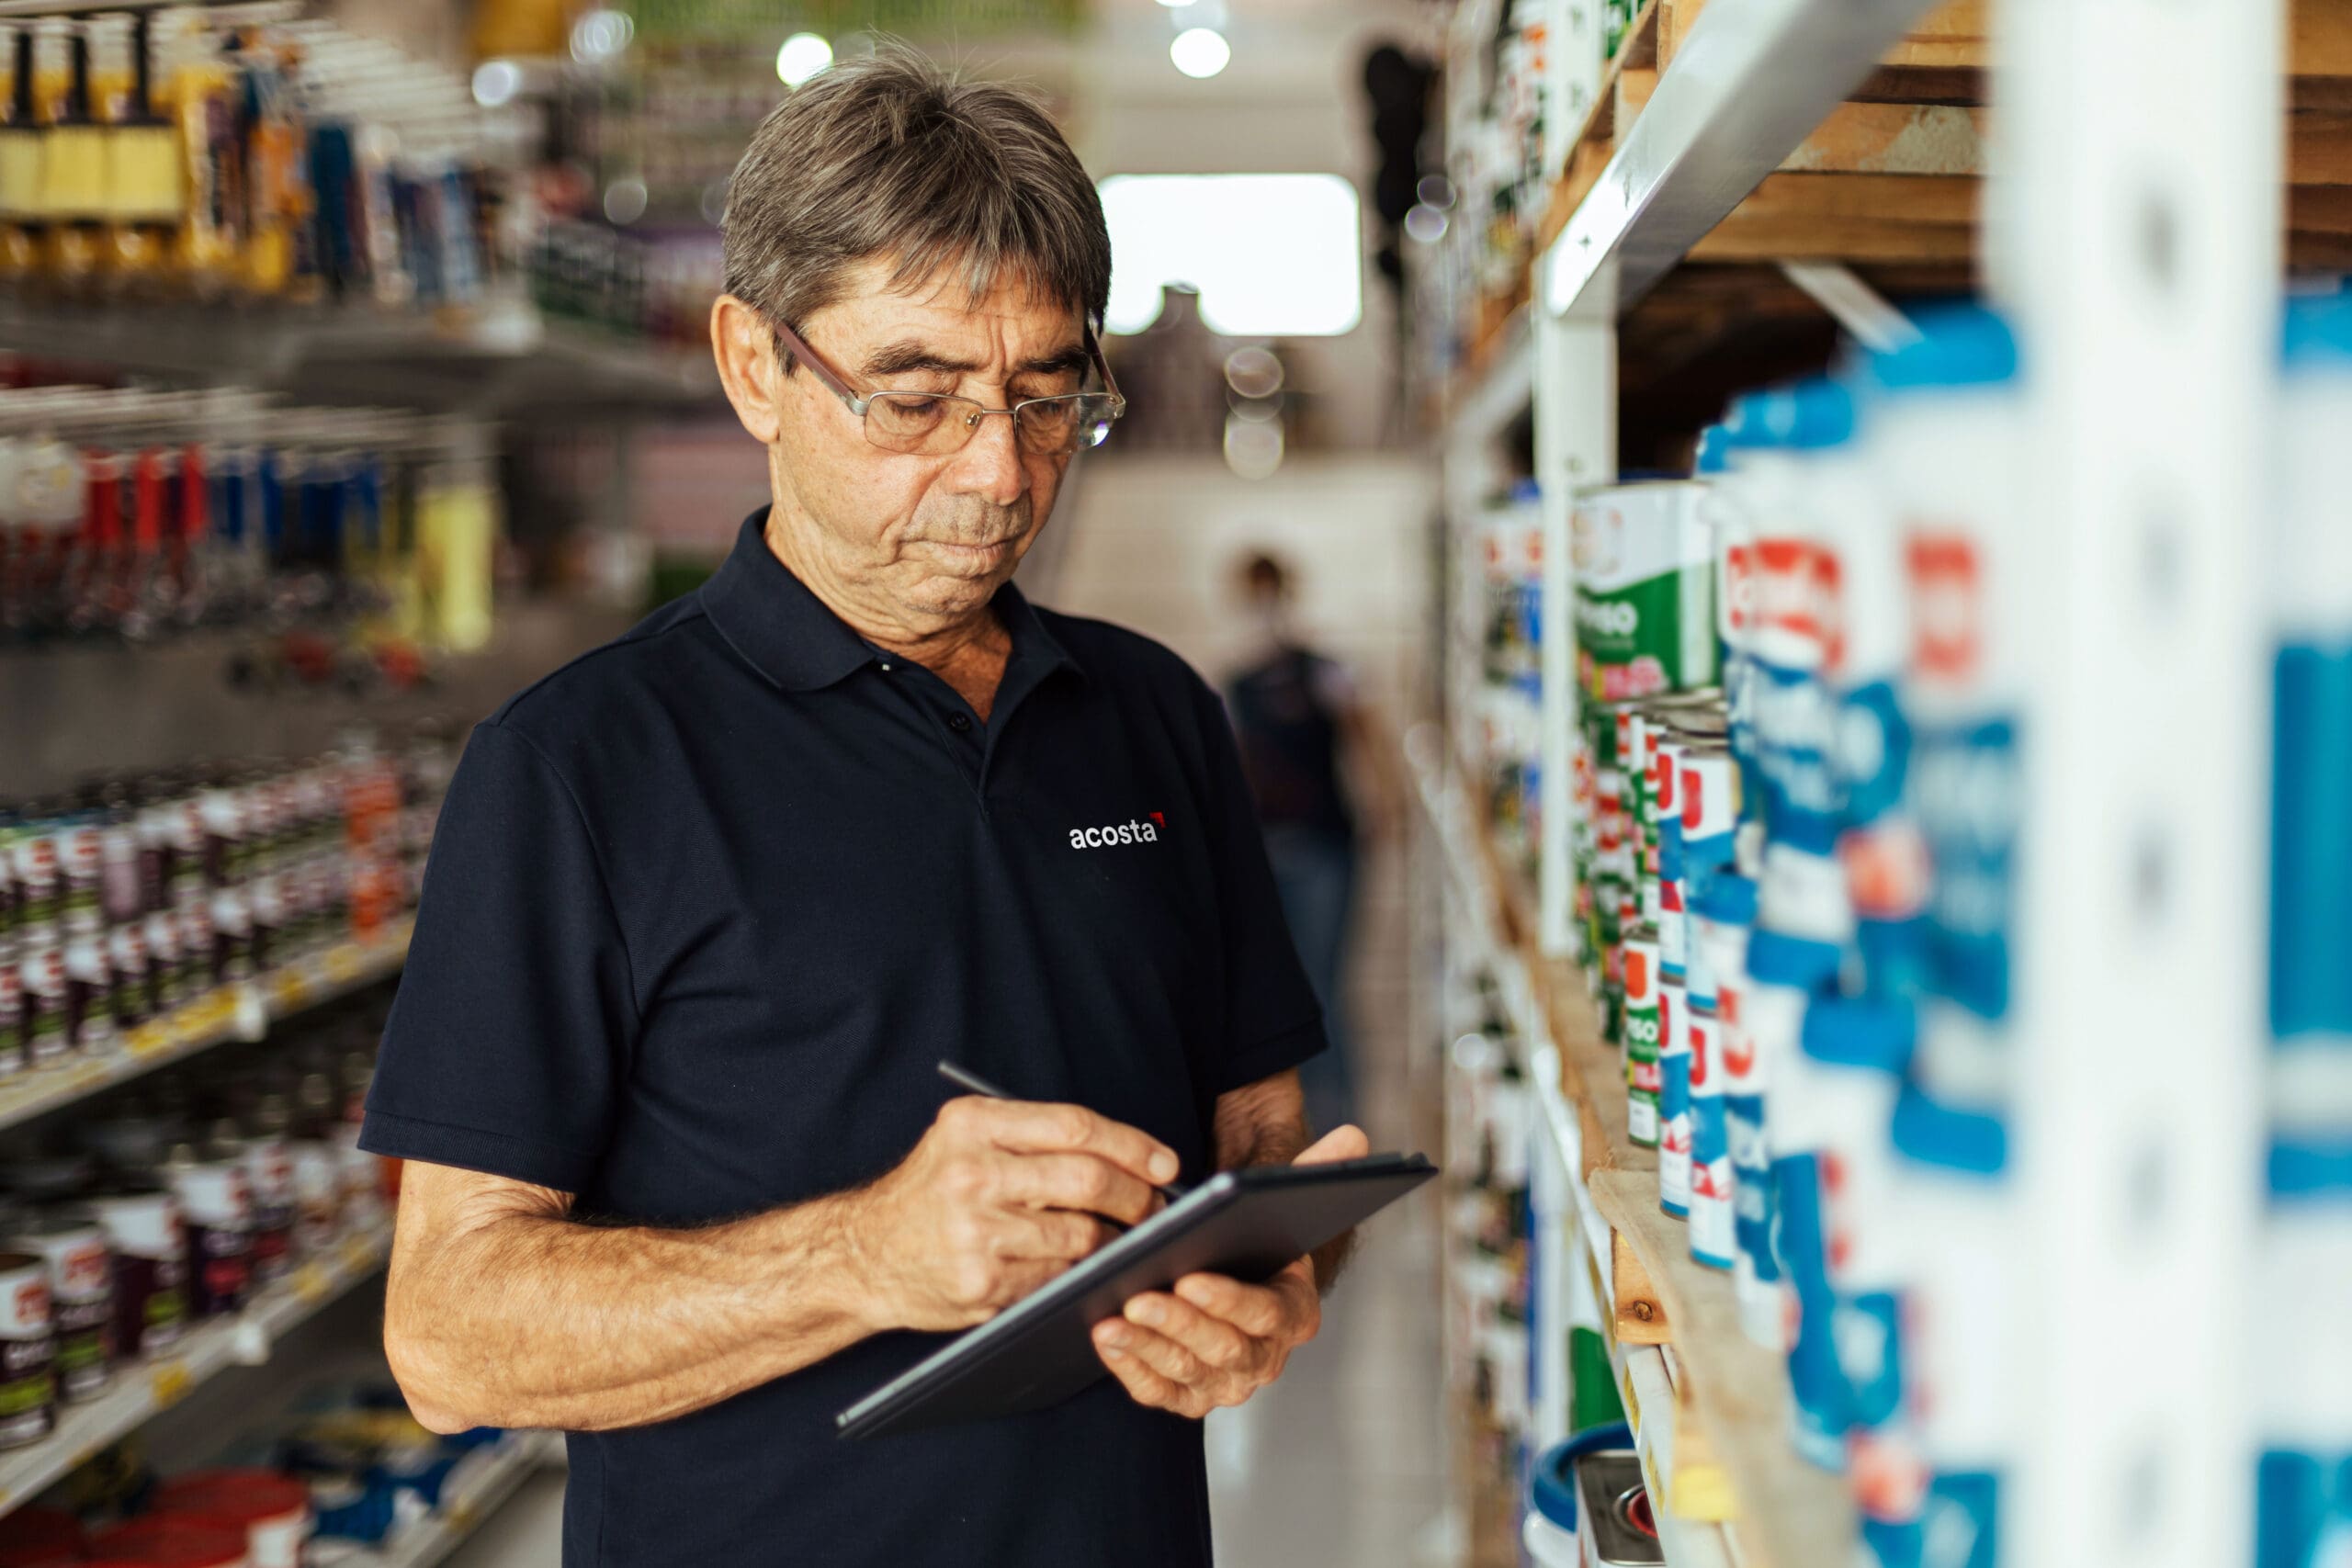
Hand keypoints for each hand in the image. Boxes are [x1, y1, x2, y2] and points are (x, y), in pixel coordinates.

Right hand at [850, 1097, 1180, 1332]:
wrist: (864, 1254)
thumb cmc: (930, 1192)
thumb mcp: (966, 1140)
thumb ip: (1035, 1138)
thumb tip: (1133, 1158)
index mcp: (973, 1124)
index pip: (1074, 1126)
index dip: (1132, 1145)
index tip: (1164, 1163)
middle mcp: (971, 1174)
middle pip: (1087, 1181)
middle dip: (1136, 1197)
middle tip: (1155, 1208)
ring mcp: (975, 1232)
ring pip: (1081, 1237)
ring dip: (1114, 1242)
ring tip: (1121, 1239)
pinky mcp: (981, 1282)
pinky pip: (1057, 1278)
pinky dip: (1078, 1274)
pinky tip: (1079, 1268)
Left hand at [1091, 1123, 1370, 1416]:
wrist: (1232, 1277)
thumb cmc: (1254, 1240)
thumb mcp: (1283, 1204)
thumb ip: (1317, 1172)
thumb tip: (1355, 1136)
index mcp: (1295, 1313)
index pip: (1266, 1313)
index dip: (1228, 1300)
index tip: (1190, 1278)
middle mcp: (1264, 1357)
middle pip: (1224, 1348)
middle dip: (1179, 1323)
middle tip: (1140, 1296)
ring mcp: (1225, 1382)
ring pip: (1187, 1373)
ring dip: (1149, 1346)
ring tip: (1112, 1318)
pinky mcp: (1188, 1395)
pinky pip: (1158, 1391)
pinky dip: (1131, 1368)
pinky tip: (1106, 1338)